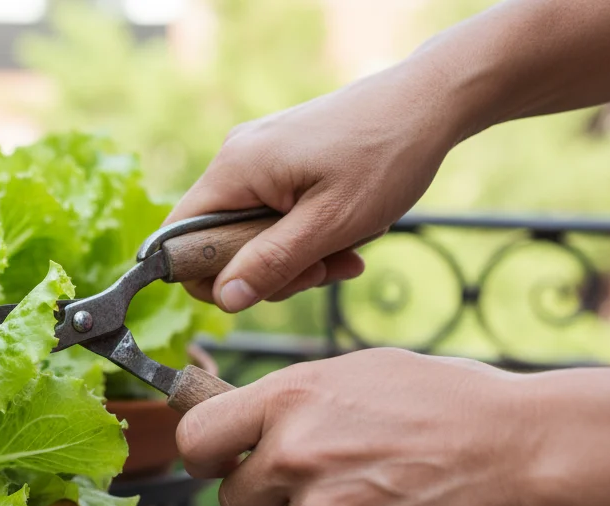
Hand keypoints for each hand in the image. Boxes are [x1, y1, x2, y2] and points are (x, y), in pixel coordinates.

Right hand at [167, 65, 463, 311]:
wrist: (431, 101)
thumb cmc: (386, 156)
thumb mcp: (330, 224)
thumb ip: (272, 263)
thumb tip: (224, 299)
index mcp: (235, 170)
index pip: (179, 239)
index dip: (208, 277)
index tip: (264, 286)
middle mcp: (236, 159)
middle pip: (220, 242)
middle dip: (271, 269)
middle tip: (323, 270)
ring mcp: (258, 157)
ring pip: (252, 232)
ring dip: (297, 255)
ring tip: (347, 249)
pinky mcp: (281, 159)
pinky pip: (275, 213)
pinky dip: (307, 233)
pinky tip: (347, 233)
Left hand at [176, 349, 542, 505]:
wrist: (522, 451)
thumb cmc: (443, 402)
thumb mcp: (355, 373)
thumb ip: (288, 403)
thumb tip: (237, 423)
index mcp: (287, 400)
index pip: (196, 440)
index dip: (205, 456)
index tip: (222, 460)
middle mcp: (292, 456)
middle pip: (236, 501)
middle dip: (269, 496)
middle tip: (322, 477)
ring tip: (373, 492)